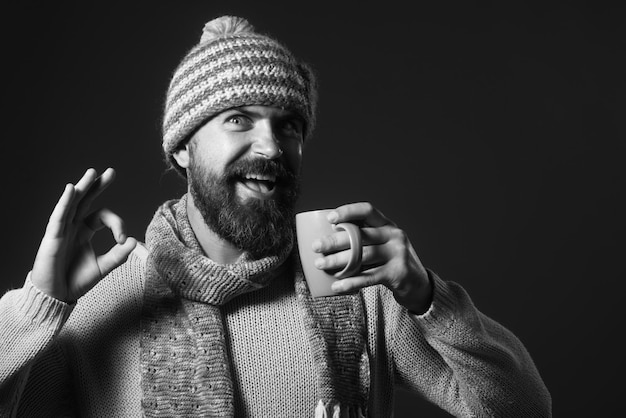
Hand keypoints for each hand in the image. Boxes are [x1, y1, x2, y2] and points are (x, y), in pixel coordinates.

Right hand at [31, 168, 136, 302]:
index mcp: (84, 231)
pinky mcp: (52, 237)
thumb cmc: (75, 282)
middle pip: (85, 200)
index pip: (102, 216)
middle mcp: (72, 226)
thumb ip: (118, 255)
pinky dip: (64, 202)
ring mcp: (61, 230)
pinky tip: (71, 189)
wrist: (55, 297)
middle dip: (97, 186)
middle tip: (111, 172)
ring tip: (92, 173)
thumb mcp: (102, 267)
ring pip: (72, 203)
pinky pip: (58, 216)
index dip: (116, 224)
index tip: (122, 239)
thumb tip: (134, 241)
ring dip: (83, 187)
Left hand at [312, 202, 431, 313]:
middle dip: (334, 241)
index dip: (348, 211)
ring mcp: (398, 254)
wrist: (418, 284)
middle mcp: (394, 235)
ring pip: (362, 256)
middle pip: (360, 236)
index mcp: (388, 225)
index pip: (367, 210)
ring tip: (321, 265)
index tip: (330, 218)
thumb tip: (326, 240)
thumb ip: (363, 240)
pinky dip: (351, 282)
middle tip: (316, 247)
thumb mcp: (383, 245)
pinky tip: (336, 286)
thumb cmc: (391, 262)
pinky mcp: (398, 273)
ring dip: (338, 261)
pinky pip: (369, 278)